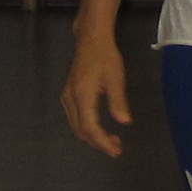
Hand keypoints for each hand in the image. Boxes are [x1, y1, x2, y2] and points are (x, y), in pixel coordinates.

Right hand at [61, 36, 132, 157]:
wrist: (91, 39)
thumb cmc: (105, 56)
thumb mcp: (116, 78)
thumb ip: (118, 101)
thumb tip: (124, 122)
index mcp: (82, 96)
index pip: (90, 128)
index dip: (102, 142)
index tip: (115, 151)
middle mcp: (70, 99)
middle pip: (81, 131)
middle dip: (98, 143)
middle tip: (117, 148)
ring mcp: (67, 97)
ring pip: (76, 126)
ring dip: (93, 137)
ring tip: (112, 141)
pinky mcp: (69, 95)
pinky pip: (75, 119)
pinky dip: (87, 128)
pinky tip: (101, 128)